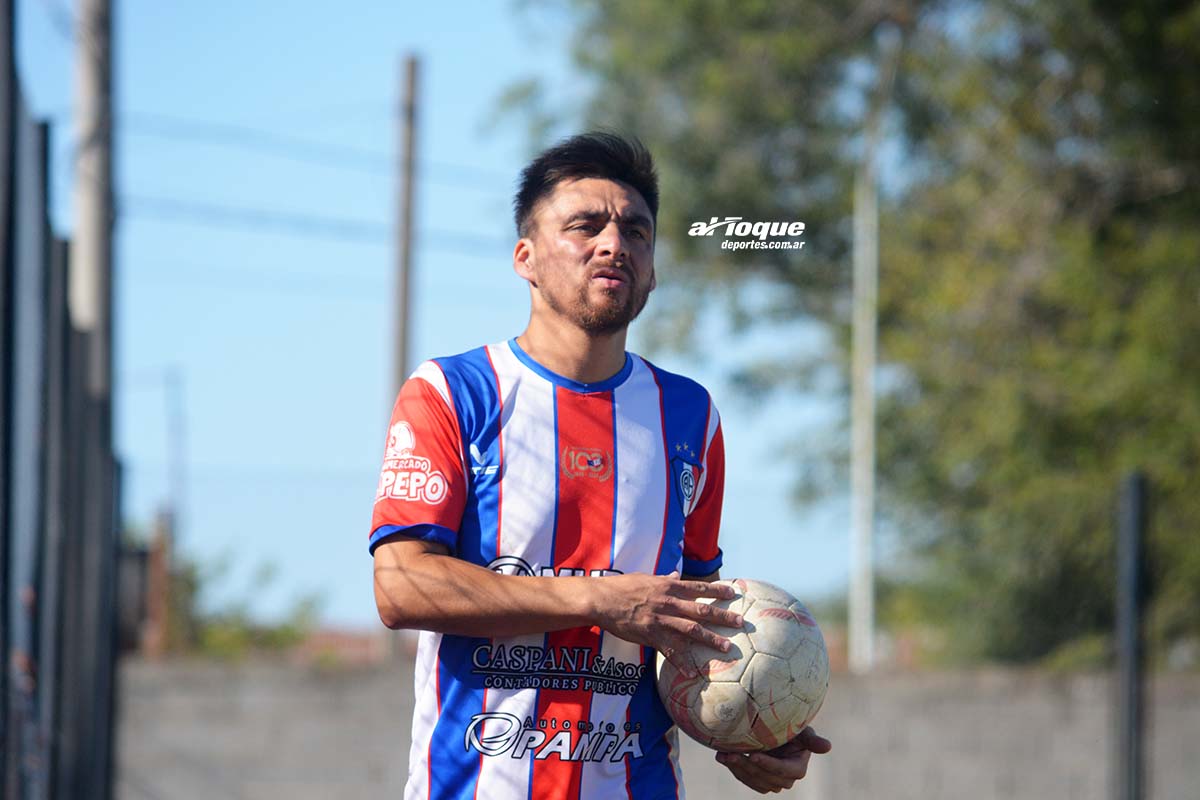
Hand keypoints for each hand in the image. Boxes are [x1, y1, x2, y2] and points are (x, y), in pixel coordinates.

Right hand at [592, 572, 741, 673]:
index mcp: (668, 587)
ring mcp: (661, 620)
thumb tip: (676, 575)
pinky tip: (693, 673)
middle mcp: (668, 603)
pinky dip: (682, 663)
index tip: (734, 593)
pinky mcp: (651, 636)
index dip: (717, 591)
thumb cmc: (622, 587)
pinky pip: (670, 651)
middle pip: (701, 610)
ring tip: (727, 648)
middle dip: (723, 617)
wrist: (602, 599)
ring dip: (710, 640)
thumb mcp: (645, 578)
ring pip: (691, 631)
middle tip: (741, 623)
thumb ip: (663, 579)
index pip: (698, 588)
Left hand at [715, 727, 831, 793]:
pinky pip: (745, 778)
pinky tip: (722, 756)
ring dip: (737, 769)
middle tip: (731, 754)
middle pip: (766, 778)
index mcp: (798, 768)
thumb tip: (828, 747)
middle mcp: (785, 779)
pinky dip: (733, 768)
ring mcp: (770, 781)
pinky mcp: (757, 780)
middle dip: (748, 767)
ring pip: (753, 780)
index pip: (783, 771)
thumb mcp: (801, 729)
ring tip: (723, 755)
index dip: (769, 765)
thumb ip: (811, 739)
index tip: (754, 755)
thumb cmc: (791, 726)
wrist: (774, 728)